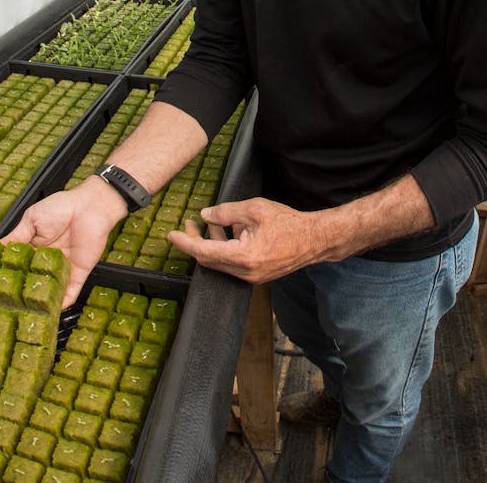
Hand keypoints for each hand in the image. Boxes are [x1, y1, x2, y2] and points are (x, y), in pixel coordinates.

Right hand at [3, 177, 128, 307]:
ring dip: (41, 302)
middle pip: (33, 282)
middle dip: (23, 294)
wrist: (89, 205)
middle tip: (9, 307)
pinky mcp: (78, 273)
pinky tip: (52, 312)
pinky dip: (63, 302)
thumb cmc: (61, 207)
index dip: (10, 277)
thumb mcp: (32, 220)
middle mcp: (47, 262)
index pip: (20, 267)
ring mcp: (62, 269)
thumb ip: (16, 237)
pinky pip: (71, 292)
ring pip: (50, 290)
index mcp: (35, 249)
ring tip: (28, 315)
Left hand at [167, 197, 330, 283]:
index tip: (171, 235)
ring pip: (220, 262)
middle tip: (189, 223)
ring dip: (212, 243)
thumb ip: (227, 212)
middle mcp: (245, 272)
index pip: (204, 252)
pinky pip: (232, 264)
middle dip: (196, 241)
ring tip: (213, 223)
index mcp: (243, 256)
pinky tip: (231, 232)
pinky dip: (226, 249)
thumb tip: (206, 216)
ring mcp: (251, 277)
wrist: (314, 240)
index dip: (185, 243)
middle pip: (209, 259)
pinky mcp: (257, 276)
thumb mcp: (256, 209)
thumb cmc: (289, 223)